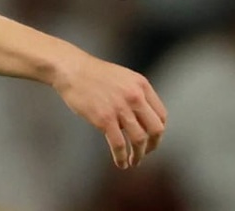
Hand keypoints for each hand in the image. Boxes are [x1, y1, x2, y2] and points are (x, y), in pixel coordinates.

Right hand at [51, 49, 166, 168]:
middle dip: (153, 145)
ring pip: (139, 140)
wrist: (72, 70)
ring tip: (133, 161)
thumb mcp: (124, 78)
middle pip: (156, 129)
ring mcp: (120, 108)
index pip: (161, 115)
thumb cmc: (94, 75)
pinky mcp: (104, 119)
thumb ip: (136, 93)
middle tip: (146, 153)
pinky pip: (119, 145)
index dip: (158, 131)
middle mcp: (135, 96)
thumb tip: (142, 117)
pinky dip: (121, 158)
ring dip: (138, 156)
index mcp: (142, 85)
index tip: (151, 139)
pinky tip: (121, 163)